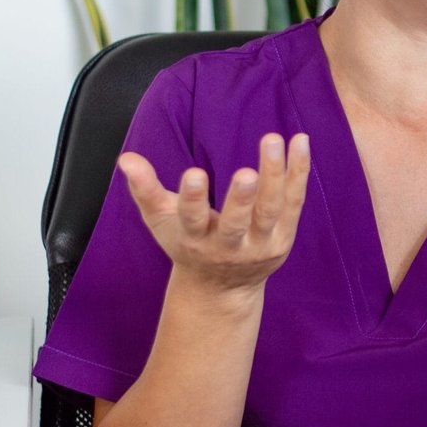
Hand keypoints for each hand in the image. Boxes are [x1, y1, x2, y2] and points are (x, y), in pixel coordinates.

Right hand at [117, 133, 310, 294]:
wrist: (222, 286)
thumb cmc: (187, 244)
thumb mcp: (161, 221)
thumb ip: (145, 189)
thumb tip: (126, 159)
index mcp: (196, 239)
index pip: (193, 220)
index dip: (193, 199)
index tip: (194, 173)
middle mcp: (230, 245)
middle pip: (238, 222)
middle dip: (241, 198)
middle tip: (246, 171)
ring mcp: (260, 243)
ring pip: (271, 210)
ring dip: (275, 175)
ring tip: (272, 141)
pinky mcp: (284, 236)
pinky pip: (294, 201)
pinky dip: (298, 172)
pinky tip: (301, 142)